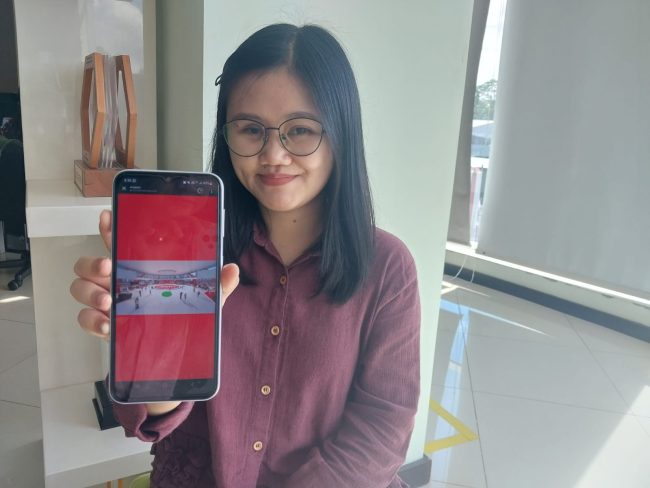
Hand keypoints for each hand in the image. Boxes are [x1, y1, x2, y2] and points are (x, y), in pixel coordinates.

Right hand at [70, 209, 239, 339]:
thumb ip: (218, 284)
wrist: (175, 351)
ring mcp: (107, 303)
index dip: (111, 227)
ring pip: (80, 288)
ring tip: (109, 301)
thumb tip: (231, 269)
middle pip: (89, 264)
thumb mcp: (205, 299)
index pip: (119, 242)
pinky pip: (85, 319)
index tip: (109, 216)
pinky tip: (108, 325)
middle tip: (108, 269)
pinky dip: (92, 321)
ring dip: (90, 292)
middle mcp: (118, 283)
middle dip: (92, 263)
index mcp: (139, 269)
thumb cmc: (183, 317)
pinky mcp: (103, 326)